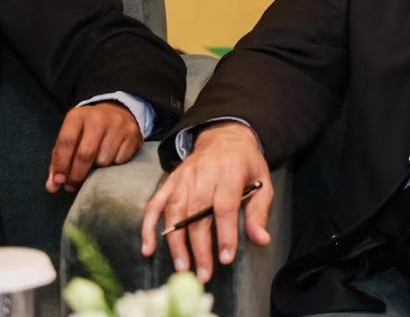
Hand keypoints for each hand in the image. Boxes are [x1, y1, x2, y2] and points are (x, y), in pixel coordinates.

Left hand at [46, 102, 141, 192]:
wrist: (118, 112)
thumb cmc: (88, 130)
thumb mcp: (71, 137)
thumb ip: (59, 161)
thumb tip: (53, 186)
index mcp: (78, 116)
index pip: (66, 143)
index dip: (61, 165)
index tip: (59, 182)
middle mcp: (98, 118)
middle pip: (85, 154)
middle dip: (77, 175)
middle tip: (72, 185)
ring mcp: (118, 125)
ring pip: (104, 160)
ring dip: (98, 168)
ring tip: (95, 163)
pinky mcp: (133, 133)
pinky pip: (120, 160)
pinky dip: (114, 164)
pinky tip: (111, 157)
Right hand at [140, 122, 272, 283]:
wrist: (224, 136)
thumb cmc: (246, 164)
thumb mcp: (262, 182)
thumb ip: (259, 212)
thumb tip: (261, 240)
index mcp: (230, 172)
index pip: (225, 206)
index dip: (225, 233)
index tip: (225, 258)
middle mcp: (203, 174)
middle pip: (198, 214)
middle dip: (200, 247)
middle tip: (203, 274)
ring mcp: (183, 178)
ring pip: (175, 213)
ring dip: (176, 243)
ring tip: (181, 267)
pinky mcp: (169, 182)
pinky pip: (155, 205)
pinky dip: (149, 227)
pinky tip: (148, 248)